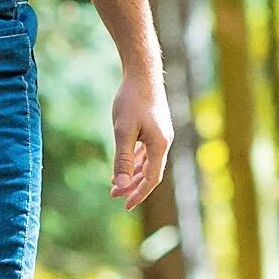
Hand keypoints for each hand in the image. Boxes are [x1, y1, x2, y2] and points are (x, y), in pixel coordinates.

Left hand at [109, 67, 172, 209]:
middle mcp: (164, 142)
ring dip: (132, 174)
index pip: (152, 179)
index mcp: (159, 145)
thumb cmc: (132, 100)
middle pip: (150, 172)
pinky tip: (123, 164)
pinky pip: (145, 151)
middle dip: (132, 186)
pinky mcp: (154, 127)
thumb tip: (120, 184)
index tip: (125, 205)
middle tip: (114, 196)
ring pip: (147, 162)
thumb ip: (122, 158)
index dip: (138, 193)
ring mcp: (160, 134)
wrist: (142, 73)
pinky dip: (134, 160)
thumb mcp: (123, 131)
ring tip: (114, 184)